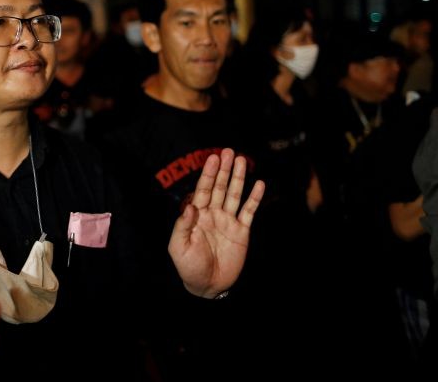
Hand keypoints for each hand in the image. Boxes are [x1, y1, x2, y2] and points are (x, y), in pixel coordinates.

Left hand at [168, 148, 263, 297]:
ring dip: (239, 178)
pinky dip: (255, 198)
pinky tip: (259, 184)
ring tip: (243, 161)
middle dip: (224, 170)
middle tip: (229, 152)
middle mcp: (213, 214)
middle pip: (220, 187)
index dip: (209, 174)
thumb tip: (190, 205)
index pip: (203, 189)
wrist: (207, 285)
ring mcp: (228, 221)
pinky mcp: (242, 232)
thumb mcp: (178, 246)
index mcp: (197, 215)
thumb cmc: (188, 266)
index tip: (214, 158)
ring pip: (235, 195)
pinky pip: (249, 212)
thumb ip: (183, 225)